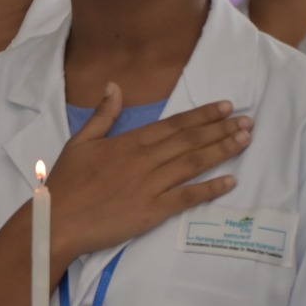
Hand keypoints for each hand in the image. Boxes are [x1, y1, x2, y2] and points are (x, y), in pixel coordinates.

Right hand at [48, 84, 250, 262]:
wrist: (57, 219)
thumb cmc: (66, 182)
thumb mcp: (80, 142)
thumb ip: (102, 115)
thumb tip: (114, 86)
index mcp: (128, 142)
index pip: (173, 124)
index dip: (202, 115)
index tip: (226, 107)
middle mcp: (144, 160)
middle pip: (190, 141)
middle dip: (221, 129)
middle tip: (248, 121)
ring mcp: (150, 186)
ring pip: (193, 164)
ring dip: (222, 151)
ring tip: (245, 141)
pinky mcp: (152, 211)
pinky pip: (187, 197)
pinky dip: (210, 189)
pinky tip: (230, 181)